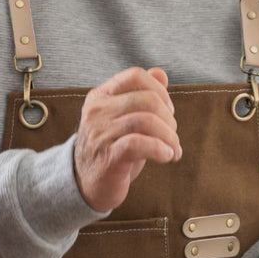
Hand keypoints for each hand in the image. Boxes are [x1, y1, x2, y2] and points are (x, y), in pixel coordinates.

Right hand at [73, 67, 181, 211]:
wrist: (85, 184)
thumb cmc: (111, 148)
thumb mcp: (124, 118)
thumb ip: (141, 94)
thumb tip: (160, 73)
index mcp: (101, 96)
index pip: (136, 76)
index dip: (160, 91)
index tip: (168, 111)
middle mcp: (97, 111)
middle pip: (147, 100)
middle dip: (169, 119)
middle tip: (172, 137)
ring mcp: (100, 133)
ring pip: (146, 121)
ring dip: (169, 137)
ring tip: (173, 150)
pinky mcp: (108, 157)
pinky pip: (139, 144)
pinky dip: (160, 149)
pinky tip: (167, 156)